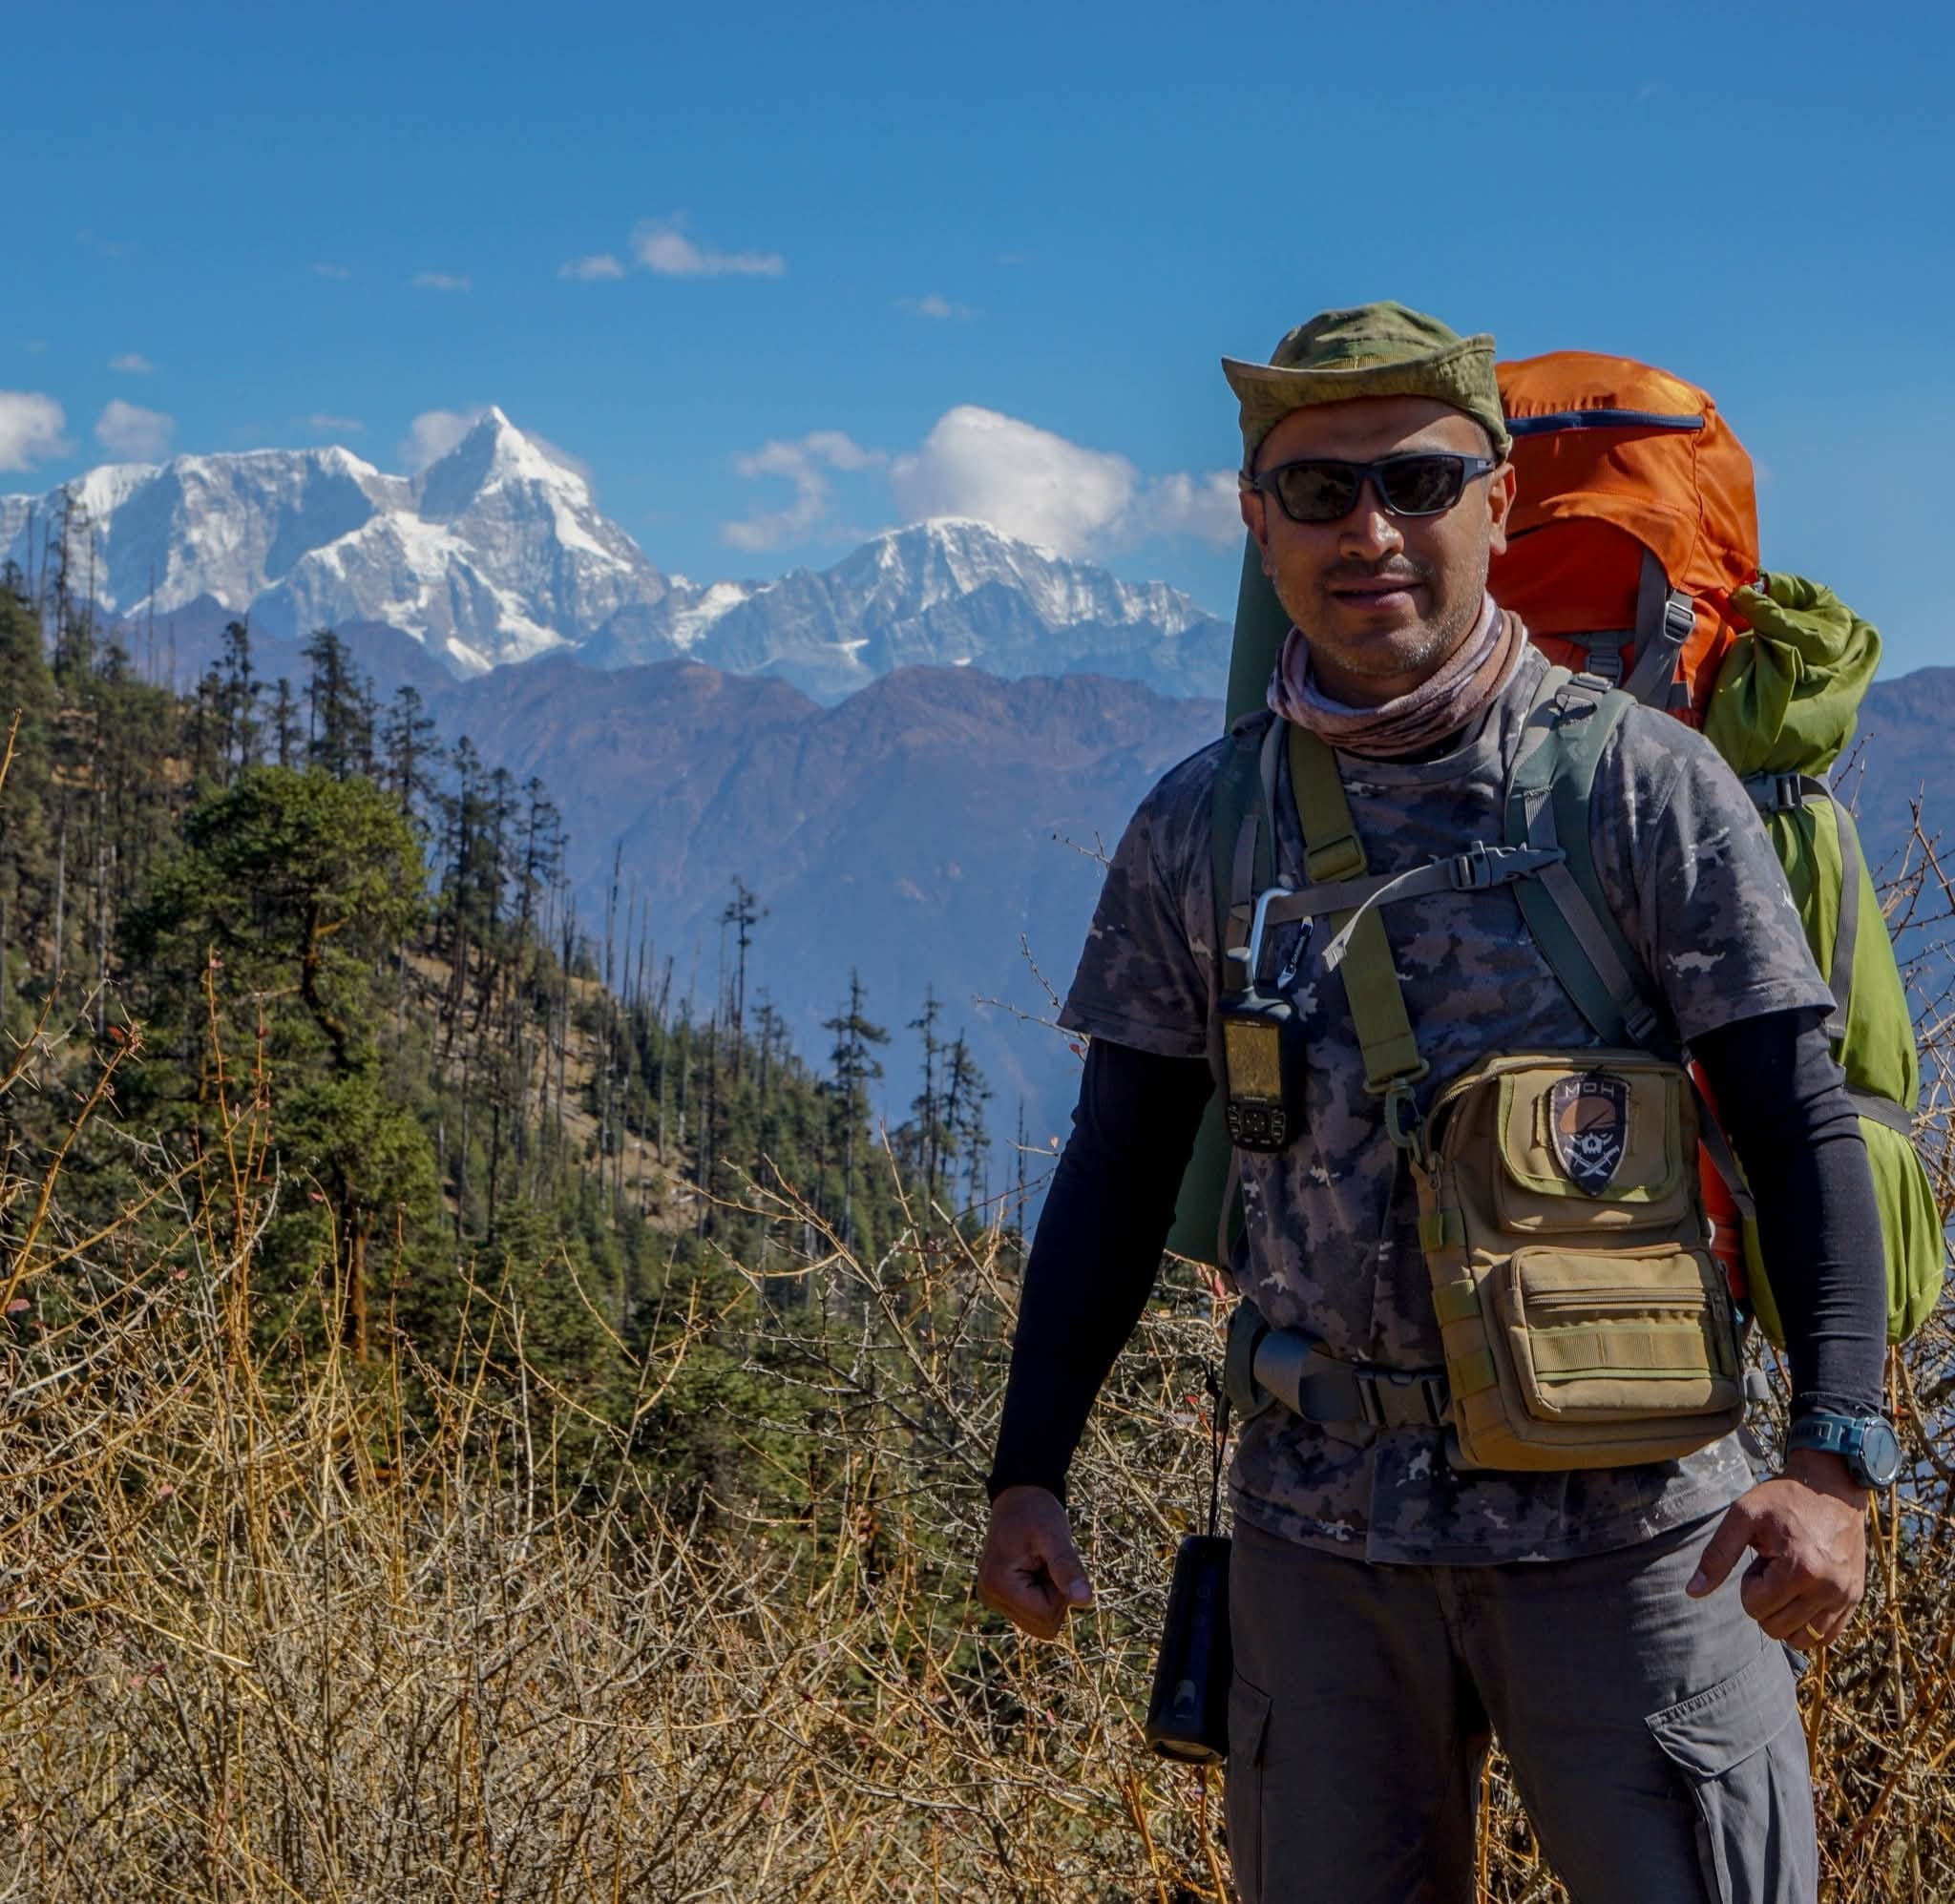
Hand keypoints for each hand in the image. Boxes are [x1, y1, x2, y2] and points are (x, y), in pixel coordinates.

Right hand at [977, 1485, 1093, 1639]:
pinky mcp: (999, 1597)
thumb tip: (1085, 1601)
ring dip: (1049, 1596)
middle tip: (1046, 1562)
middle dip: (1055, 1596)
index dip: (1061, 1591)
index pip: (1047, 1616)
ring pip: (1040, 1623)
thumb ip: (1068, 1568)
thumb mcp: (1055, 1535)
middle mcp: (989, 1597)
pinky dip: (1041, 1595)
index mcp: (998, 1584)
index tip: (1052, 1560)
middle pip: (1043, 1626)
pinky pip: (1032, 1614)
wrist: (1020, 1497)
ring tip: (1040, 1564)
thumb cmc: (1037, 1512)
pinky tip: (1034, 1570)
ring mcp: (992, 1599)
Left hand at [1686, 1449, 1868, 1645]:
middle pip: (1775, 1628)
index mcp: (1799, 1570)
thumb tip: (1693, 1592)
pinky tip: (1803, 1595)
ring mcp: (1845, 1597)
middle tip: (1775, 1567)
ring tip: (1791, 1578)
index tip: (1762, 1557)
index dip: (1749, 1583)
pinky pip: (1826, 1636)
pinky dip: (1808, 1624)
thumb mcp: (1743, 1516)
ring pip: (1800, 1639)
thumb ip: (1717, 1555)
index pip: (1754, 1608)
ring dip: (1786, 1614)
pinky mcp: (1855, 1599)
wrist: (1831, 1487)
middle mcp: (1828, 1589)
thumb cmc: (1783, 1499)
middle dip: (1766, 1600)